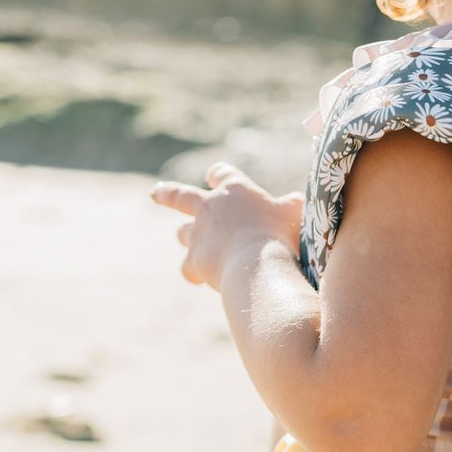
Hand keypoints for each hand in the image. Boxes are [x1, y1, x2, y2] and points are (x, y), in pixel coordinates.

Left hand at [150, 163, 303, 290]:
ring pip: (183, 233)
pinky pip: (187, 267)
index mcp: (234, 189)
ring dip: (187, 237)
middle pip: (180, 196)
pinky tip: (197, 278)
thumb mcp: (295, 212)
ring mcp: (198, 234)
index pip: (221, 173)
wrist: (258, 265)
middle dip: (167, 194)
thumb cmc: (281, 234)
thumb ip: (293, 204)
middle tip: (155, 193)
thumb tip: (296, 201)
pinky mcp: (195, 260)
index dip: (219, 175)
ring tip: (191, 243)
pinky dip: (192, 272)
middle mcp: (210, 207)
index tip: (214, 175)